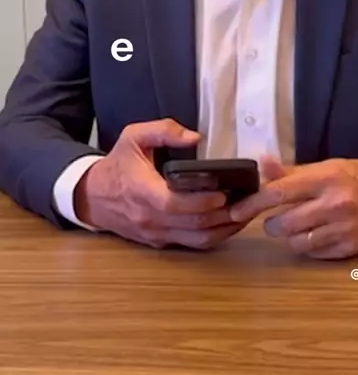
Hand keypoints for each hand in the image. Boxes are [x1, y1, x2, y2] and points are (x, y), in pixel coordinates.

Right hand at [74, 119, 243, 249]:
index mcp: (142, 191)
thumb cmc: (117, 164)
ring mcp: (156, 233)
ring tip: (246, 212)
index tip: (224, 192)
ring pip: (196, 239)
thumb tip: (195, 137)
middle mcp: (150, 218)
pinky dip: (214, 236)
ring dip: (225, 229)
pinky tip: (230, 223)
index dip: (202, 201)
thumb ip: (163, 130)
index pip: (174, 204)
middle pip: (193, 225)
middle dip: (224, 215)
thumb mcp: (133, 137)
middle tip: (248, 201)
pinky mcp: (160, 242)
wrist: (92, 196)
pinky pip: (192, 244)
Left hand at [230, 156, 357, 258]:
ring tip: (295, 226)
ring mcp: (344, 228)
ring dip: (288, 236)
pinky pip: (314, 254)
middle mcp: (335, 204)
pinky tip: (314, 234)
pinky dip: (307, 246)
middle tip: (274, 218)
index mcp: (325, 178)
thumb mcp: (326, 166)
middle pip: (283, 223)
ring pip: (296, 242)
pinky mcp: (351, 248)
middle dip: (271, 223)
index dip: (252, 204)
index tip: (236, 210)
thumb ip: (292, 171)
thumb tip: (261, 164)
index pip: (278, 193)